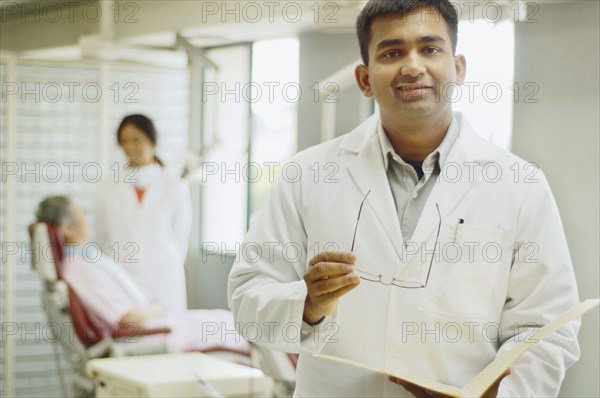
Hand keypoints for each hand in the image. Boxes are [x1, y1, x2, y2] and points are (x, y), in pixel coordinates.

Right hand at [303, 251, 359, 323]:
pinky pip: (333, 294)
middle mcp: (310, 275)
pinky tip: (353, 284)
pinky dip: (345, 288)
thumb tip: (352, 259)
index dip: (339, 256)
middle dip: (338, 267)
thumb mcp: (331, 269)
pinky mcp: (320, 300)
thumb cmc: (327, 280)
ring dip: (343, 280)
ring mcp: (313, 289)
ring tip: (355, 277)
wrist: (320, 300)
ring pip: (327, 284)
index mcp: (313, 263)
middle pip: (321, 269)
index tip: (353, 257)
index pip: (324, 256)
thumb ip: (341, 263)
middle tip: (352, 268)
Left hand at [389, 369, 510, 397]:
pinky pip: (417, 394)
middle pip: (424, 396)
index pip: (442, 397)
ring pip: (418, 395)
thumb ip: (497, 378)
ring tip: (394, 377)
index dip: (433, 394)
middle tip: (399, 379)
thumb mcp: (491, 389)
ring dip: (407, 386)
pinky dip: (409, 387)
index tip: (424, 388)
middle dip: (412, 387)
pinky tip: (400, 380)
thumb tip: (507, 368)